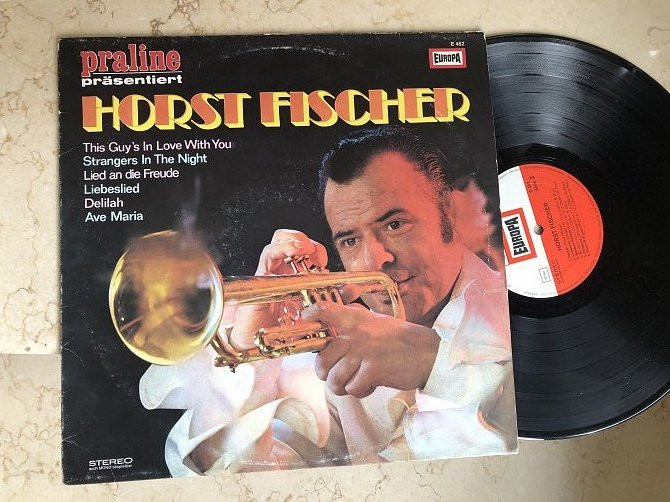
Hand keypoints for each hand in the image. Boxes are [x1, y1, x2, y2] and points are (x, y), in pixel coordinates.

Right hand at [228, 229, 328, 348]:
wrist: (263, 344)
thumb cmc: (285, 330)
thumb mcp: (315, 313)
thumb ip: (335, 301)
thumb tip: (353, 290)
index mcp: (296, 275)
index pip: (306, 251)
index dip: (317, 250)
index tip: (324, 262)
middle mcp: (283, 270)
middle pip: (292, 240)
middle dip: (306, 241)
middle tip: (315, 255)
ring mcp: (271, 271)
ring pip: (279, 240)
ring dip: (295, 239)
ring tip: (305, 248)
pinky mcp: (260, 277)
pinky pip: (269, 255)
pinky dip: (282, 248)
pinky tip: (293, 251)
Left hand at [301, 302, 439, 397]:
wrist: (427, 353)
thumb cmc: (400, 339)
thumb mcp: (375, 321)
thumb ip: (352, 321)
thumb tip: (327, 319)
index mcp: (355, 319)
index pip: (325, 310)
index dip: (310, 316)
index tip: (304, 319)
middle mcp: (355, 334)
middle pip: (321, 362)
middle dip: (327, 375)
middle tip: (340, 375)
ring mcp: (363, 352)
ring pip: (334, 380)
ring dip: (345, 387)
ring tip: (358, 381)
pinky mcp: (373, 370)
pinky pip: (353, 389)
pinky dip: (361, 392)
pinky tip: (372, 384)